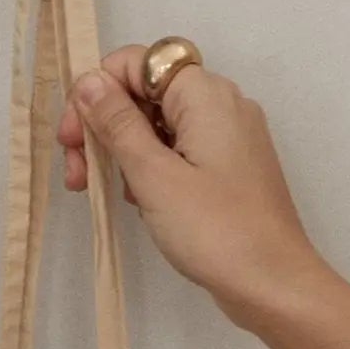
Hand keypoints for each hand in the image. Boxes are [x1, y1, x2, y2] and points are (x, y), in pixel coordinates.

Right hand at [59, 47, 332, 331]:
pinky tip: (134, 199)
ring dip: (121, 149)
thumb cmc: (216, 230)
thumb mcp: (153, 175)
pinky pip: (178, 148)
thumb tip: (88, 81)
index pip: (136, 62)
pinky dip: (149, 165)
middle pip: (145, 91)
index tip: (74, 139)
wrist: (275, 286)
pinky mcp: (229, 166)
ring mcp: (228, 136)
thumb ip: (117, 124)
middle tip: (77, 172)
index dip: (96, 91)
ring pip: (158, 122)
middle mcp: (221, 104)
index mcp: (205, 95)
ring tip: (100, 191)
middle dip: (103, 125)